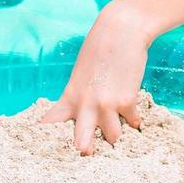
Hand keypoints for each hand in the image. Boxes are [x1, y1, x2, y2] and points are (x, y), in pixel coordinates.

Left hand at [40, 0, 151, 154]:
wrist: (121, 30)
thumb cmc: (99, 48)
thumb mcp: (81, 74)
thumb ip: (79, 97)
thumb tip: (84, 116)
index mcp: (70, 96)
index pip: (52, 123)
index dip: (50, 138)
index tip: (49, 147)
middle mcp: (86, 105)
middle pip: (81, 142)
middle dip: (85, 150)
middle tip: (87, 152)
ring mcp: (107, 105)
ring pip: (113, 137)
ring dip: (116, 133)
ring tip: (118, 126)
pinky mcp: (128, 101)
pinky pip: (133, 123)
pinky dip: (135, 120)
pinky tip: (134, 114)